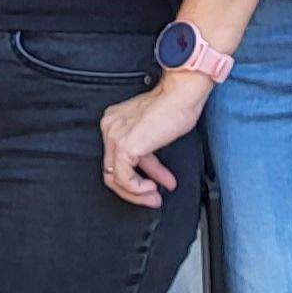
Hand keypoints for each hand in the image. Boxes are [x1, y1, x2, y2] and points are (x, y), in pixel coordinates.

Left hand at [98, 73, 211, 206]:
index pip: (117, 157)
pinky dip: (138, 189)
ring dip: (137, 193)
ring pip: (115, 178)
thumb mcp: (156, 131)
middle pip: (111, 170)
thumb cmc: (175, 105)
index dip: (136, 175)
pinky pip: (124, 178)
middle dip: (134, 190)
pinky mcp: (124, 146)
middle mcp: (109, 127)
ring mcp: (114, 136)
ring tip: (155, 197)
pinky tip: (153, 187)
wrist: (181, 94)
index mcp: (114, 121)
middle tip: (152, 198)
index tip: (154, 184)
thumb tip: (152, 172)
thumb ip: (147, 150)